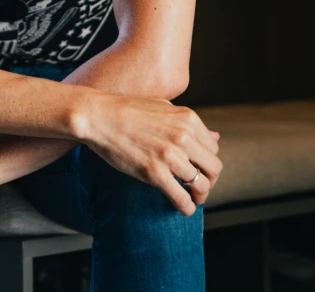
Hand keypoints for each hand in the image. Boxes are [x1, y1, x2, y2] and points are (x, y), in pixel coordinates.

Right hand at [73, 93, 222, 216]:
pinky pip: (182, 197)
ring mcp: (169, 155)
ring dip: (199, 196)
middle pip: (214, 168)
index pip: (213, 148)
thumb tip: (216, 137)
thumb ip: (188, 123)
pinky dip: (187, 207)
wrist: (98, 116)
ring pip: (201, 185)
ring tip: (192, 199)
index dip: (207, 161)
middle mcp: (184, 136)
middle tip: (199, 187)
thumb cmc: (126, 110)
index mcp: (188, 119)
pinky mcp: (154, 172)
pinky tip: (183, 208)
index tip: (198, 168)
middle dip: (210, 180)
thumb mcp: (163, 107)